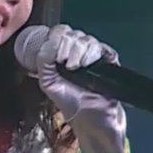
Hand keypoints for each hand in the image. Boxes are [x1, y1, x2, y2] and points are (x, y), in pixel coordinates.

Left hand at [32, 24, 125, 144]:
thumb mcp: (48, 82)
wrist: (92, 120)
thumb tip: (48, 40)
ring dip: (79, 52)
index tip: (56, 57)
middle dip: (67, 47)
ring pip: (87, 40)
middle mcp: (79, 53)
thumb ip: (43, 60)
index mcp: (63, 54)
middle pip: (74, 34)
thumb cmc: (70, 104)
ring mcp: (95, 56)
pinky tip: (88, 66)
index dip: (57, 38)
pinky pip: (103, 48)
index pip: (60, 32)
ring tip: (76, 69)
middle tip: (66, 66)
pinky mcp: (109, 61)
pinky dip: (93, 53)